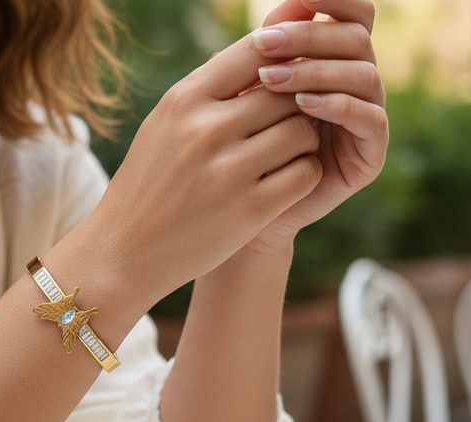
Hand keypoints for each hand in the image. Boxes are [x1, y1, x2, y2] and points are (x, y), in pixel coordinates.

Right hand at [83, 21, 323, 306]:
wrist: (121, 254)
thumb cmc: (146, 188)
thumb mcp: (163, 128)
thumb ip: (208, 93)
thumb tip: (263, 50)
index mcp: (184, 101)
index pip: (256, 52)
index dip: (281, 63)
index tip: (280, 85)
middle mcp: (206, 129)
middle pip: (288, 94)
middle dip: (293, 111)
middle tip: (281, 131)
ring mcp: (228, 171)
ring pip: (303, 133)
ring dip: (301, 145)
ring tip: (279, 160)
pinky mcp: (249, 210)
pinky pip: (306, 174)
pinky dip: (301, 177)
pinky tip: (280, 187)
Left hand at [239, 0, 387, 257]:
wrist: (236, 219)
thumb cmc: (233, 155)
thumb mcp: (240, 101)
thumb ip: (260, 58)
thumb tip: (276, 13)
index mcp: (330, 62)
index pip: (348, 15)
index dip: (330, 0)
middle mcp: (353, 85)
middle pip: (354, 38)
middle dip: (308, 37)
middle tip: (265, 46)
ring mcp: (364, 118)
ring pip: (364, 75)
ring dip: (318, 71)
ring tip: (273, 80)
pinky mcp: (369, 154)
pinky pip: (369, 119)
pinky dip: (339, 106)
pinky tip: (304, 105)